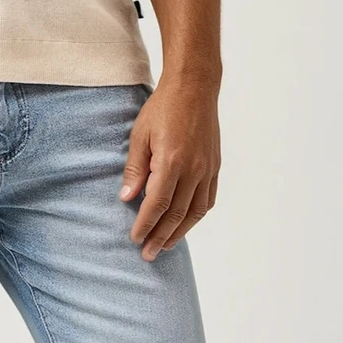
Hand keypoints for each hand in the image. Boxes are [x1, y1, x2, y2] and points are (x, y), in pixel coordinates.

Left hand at [119, 72, 220, 258]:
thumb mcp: (140, 134)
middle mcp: (193, 168)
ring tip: (166, 246)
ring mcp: (207, 168)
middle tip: (148, 254)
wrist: (194, 88)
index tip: (135, 238)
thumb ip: (135, 168)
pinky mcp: (215, 166)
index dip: (145, 224)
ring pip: (195, 211)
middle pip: (177, 213)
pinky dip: (196, 216)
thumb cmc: (162, 108)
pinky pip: (208, 199)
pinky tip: (185, 224)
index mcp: (172, 161)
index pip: (157, 204)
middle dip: (161, 236)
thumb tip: (127, 198)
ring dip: (180, 232)